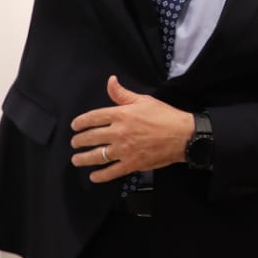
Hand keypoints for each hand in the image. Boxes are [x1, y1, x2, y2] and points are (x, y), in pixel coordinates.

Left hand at [69, 75, 192, 183]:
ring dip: (84, 158)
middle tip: (74, 143)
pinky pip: (112, 171)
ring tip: (76, 159)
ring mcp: (124, 150)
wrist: (183, 135)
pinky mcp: (132, 164)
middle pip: (91, 137)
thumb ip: (123, 94)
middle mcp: (119, 132)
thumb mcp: (143, 100)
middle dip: (79, 141)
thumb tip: (110, 81)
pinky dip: (101, 175)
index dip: (80, 122)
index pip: (93, 118)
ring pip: (98, 155)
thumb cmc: (165, 116)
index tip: (74, 126)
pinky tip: (93, 176)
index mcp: (121, 115)